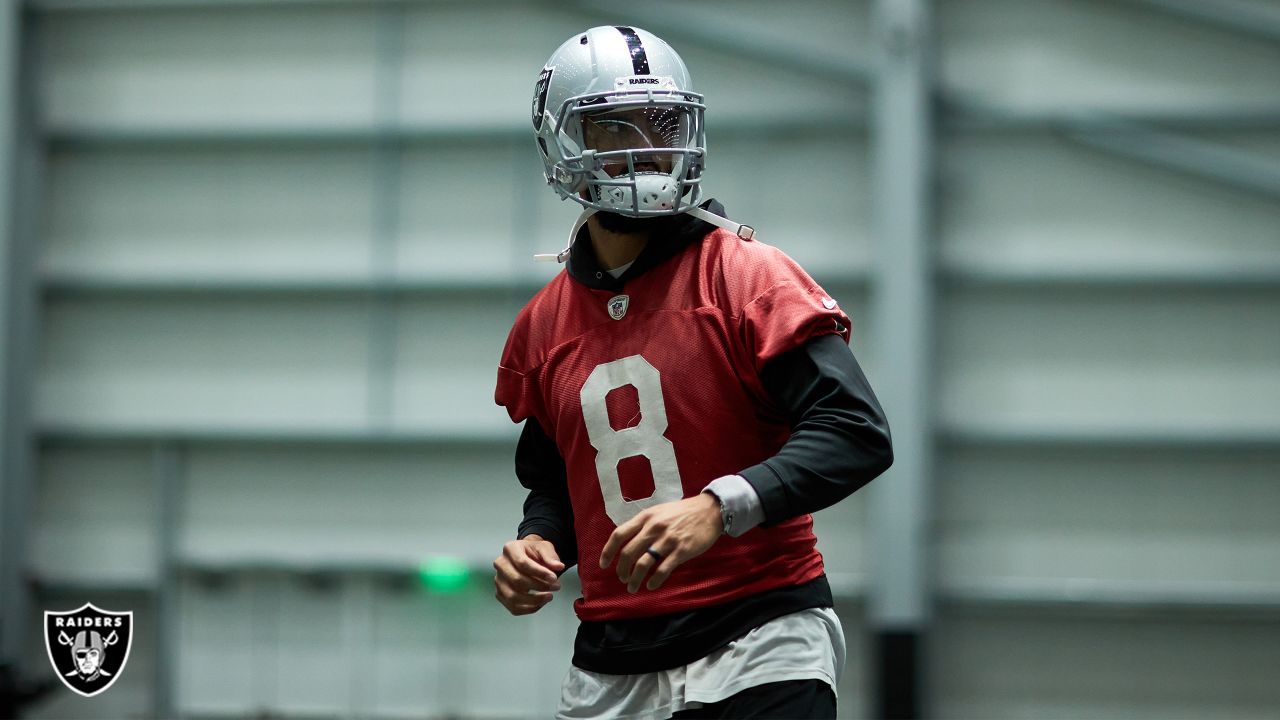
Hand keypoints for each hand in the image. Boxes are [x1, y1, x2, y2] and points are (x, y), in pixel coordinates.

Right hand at [493, 535, 563, 615]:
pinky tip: (541, 603)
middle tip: (556, 586)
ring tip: (549, 596)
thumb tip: (558, 566)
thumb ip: (551, 557)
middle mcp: (501, 564)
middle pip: (517, 580)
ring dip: (534, 600)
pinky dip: (529, 608)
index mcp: (510, 549)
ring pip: (513, 597)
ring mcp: (499, 581)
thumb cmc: (534, 552)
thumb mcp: (544, 548)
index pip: (522, 563)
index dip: (539, 573)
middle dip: (539, 586)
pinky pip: (513, 607)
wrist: (527, 556)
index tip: (554, 578)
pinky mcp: (501, 594)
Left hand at [599, 492, 722, 592]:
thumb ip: (643, 525)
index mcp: (645, 517)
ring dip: (635, 579)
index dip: (608, 551)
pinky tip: (651, 585)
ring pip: (643, 564)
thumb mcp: (658, 512)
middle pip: (628, 553)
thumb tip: (627, 542)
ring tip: (633, 587)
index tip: (604, 564)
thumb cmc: (682, 512)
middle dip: (621, 570)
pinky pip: (662, 570)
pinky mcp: (681, 551)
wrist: (709, 511)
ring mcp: (667, 540)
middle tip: (622, 578)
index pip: (619, 535)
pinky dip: (654, 581)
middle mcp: (653, 528)